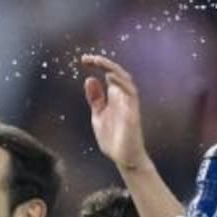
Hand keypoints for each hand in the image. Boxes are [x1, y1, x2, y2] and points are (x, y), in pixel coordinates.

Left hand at [81, 54, 149, 170]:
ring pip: (125, 79)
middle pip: (117, 72)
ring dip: (112, 68)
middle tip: (87, 58)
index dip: (97, 65)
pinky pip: (131, 93)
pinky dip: (121, 83)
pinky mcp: (133, 112)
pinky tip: (110, 77)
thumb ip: (95, 99)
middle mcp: (122, 97)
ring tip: (98, 62)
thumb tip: (89, 79)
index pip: (108, 73)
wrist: (124, 158)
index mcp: (114, 96)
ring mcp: (128, 104)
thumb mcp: (98, 116)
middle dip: (103, 63)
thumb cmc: (113, 139)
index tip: (83, 60)